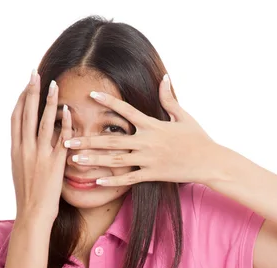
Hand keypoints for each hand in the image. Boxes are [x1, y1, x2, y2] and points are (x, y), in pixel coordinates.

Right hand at [11, 70, 71, 221]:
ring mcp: (39, 156)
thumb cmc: (28, 196)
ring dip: (48, 102)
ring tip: (53, 84)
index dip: (21, 99)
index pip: (15, 118)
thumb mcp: (20, 170)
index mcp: (15, 150)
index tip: (26, 85)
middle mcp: (24, 149)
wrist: (32, 214)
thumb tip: (28, 141)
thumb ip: (24, 153)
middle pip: (27, 114)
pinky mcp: (55, 164)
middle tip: (35, 73)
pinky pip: (61, 139)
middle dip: (31, 92)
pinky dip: (65, 123)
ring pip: (43, 123)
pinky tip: (68, 110)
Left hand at [63, 75, 221, 185]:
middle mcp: (147, 141)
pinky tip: (96, 180)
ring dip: (94, 160)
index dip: (108, 101)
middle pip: (112, 140)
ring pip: (116, 160)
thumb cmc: (198, 138)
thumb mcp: (184, 116)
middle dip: (88, 139)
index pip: (126, 110)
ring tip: (75, 160)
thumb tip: (164, 78)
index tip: (90, 94)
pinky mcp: (153, 174)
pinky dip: (113, 180)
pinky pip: (129, 178)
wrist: (210, 161)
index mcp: (153, 125)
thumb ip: (169, 99)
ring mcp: (149, 159)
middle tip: (66, 140)